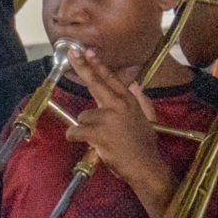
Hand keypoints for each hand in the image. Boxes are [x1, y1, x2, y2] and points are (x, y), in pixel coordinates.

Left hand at [63, 47, 166, 199]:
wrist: (145, 165)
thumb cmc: (144, 145)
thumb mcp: (146, 117)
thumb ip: (139, 99)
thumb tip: (135, 83)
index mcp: (129, 101)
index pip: (111, 79)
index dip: (98, 65)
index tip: (88, 52)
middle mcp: (119, 105)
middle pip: (95, 82)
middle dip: (82, 66)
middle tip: (71, 53)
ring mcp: (108, 118)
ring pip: (83, 116)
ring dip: (86, 129)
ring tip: (101, 139)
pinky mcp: (99, 132)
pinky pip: (75, 130)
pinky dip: (76, 137)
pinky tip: (88, 143)